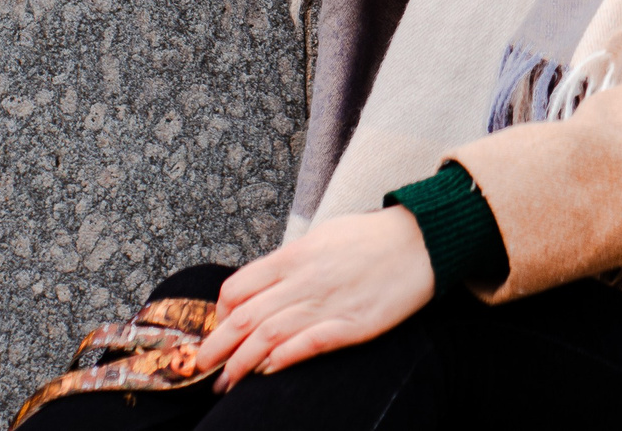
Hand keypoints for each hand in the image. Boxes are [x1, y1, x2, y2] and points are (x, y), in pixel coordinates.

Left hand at [195, 207, 435, 390]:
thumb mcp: (322, 237)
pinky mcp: (351, 325)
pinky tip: (266, 372)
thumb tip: (262, 283)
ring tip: (225, 384)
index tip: (217, 331)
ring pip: (267, 337)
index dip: (218, 315)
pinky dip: (281, 360)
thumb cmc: (371, 238)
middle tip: (200, 369)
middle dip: (214, 349)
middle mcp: (303, 280)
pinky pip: (307, 345)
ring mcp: (326, 303)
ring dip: (239, 365)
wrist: (421, 240)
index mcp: (293, 256)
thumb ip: (290, 261)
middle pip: (243, 318)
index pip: (237, 288)